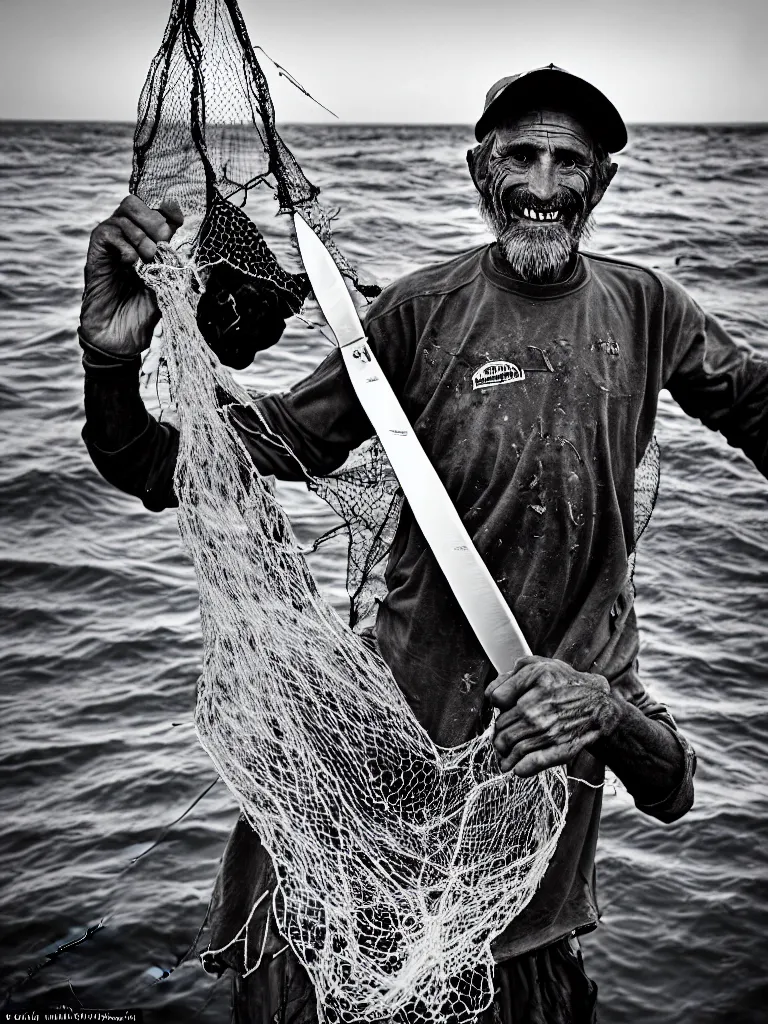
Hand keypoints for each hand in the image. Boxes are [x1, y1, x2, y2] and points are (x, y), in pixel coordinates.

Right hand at [80, 195, 183, 356]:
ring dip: (141, 234)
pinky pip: (107, 232)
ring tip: (148, 258)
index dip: (167, 210)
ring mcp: (111, 245)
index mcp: (146, 242)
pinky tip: (132, 262)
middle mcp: (127, 239)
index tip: (177, 221)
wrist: (122, 336)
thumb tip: (180, 231)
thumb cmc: (145, 312)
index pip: (155, 210)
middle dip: (153, 218)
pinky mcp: (96, 254)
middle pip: (135, 203)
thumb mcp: (167, 283)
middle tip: (162, 242)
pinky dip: (123, 243)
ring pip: (123, 214)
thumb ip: (173, 258)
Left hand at [486, 655, 619, 776]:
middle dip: (498, 732)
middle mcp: (539, 707)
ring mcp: (548, 730)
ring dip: (503, 753)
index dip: (498, 702)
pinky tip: (516, 767)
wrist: (598, 706)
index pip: (497, 698)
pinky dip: (519, 768)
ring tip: (504, 753)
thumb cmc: (565, 684)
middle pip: (501, 727)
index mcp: (535, 682)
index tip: (503, 706)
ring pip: (510, 747)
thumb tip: (492, 695)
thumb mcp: (539, 665)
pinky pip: (531, 764)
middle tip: (501, 734)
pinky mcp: (559, 749)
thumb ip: (511, 675)